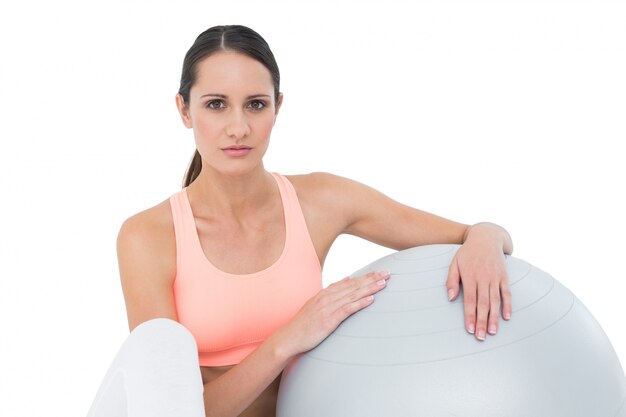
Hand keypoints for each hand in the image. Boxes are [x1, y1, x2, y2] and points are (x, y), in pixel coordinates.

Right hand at [275, 270, 390, 357]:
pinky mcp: (329, 319)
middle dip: (372, 279)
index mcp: (325, 293)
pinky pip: (347, 309)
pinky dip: (360, 303)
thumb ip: (331, 291)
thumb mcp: (316, 303)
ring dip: (369, 288)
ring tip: (383, 283)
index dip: (365, 276)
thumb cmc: (303, 324)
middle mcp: (327, 297)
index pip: (350, 282)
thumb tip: (345, 279)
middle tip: (387, 273)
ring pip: (353, 295)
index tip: (379, 272)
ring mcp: (328, 307)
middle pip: (354, 285)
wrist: (289, 337)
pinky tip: (371, 299)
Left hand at [446, 225, 511, 340]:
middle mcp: (483, 278)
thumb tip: (450, 297)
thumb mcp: (454, 263)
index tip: (470, 329)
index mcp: (469, 276)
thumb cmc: (467, 253)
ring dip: (494, 318)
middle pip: (483, 303)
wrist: (486, 237)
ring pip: (495, 301)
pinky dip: (508, 305)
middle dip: (482, 321)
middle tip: (481, 337)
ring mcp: (495, 277)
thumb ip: (451, 280)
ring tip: (493, 332)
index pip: (469, 300)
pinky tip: (507, 317)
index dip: (470, 315)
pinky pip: (507, 293)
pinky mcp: (504, 276)